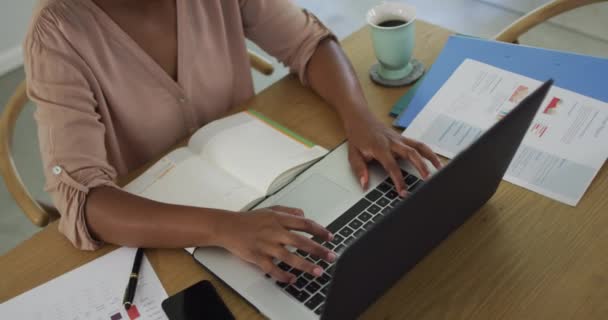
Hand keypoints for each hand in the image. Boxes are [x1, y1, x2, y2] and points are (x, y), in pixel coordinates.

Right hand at [217, 206, 334, 283]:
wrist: (227, 227)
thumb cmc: (249, 219)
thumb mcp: (270, 210)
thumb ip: (288, 211)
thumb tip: (303, 214)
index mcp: (279, 219)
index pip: (304, 224)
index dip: (319, 230)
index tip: (330, 237)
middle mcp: (274, 232)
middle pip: (301, 241)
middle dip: (318, 250)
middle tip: (331, 256)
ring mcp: (266, 245)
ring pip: (289, 257)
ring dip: (305, 265)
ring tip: (318, 271)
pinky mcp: (257, 257)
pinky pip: (272, 268)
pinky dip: (283, 275)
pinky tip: (292, 280)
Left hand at [344, 113, 441, 195]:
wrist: (359, 117)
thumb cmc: (357, 136)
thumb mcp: (353, 154)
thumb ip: (360, 170)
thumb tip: (365, 184)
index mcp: (379, 147)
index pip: (392, 166)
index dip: (398, 180)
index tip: (403, 191)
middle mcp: (392, 142)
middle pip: (411, 153)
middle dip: (421, 167)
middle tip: (428, 180)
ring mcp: (399, 139)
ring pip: (419, 146)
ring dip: (430, 157)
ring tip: (440, 169)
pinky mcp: (403, 138)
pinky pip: (418, 144)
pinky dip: (428, 152)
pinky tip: (435, 160)